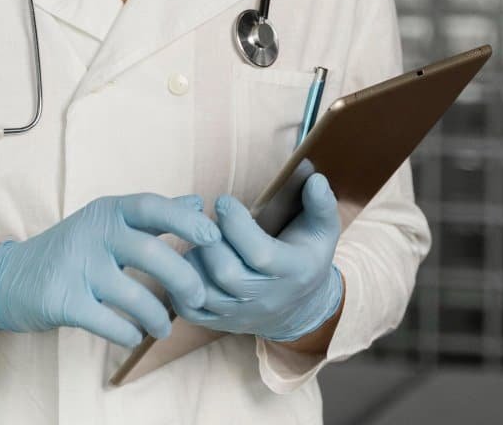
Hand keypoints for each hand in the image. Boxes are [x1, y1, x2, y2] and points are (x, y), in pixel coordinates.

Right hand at [0, 193, 221, 347]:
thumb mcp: (109, 221)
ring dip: (158, 315)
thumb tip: (198, 202)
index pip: (152, 206)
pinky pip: (109, 322)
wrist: (12, 276)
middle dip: (182, 277)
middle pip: (149, 252)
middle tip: (199, 296)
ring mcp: (76, 266)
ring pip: (133, 294)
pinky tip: (134, 335)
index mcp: (108, 211)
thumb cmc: (74, 247)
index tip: (213, 237)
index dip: (185, 220)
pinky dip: (128, 333)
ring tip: (165, 326)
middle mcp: (92, 233)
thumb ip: (154, 215)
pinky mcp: (63, 300)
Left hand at [169, 173, 342, 341]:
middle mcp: (266, 299)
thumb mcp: (322, 229)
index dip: (236, 224)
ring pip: (204, 291)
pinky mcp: (221, 323)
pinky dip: (180, 285)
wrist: (301, 307)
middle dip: (210, 240)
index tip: (223, 200)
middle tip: (206, 220)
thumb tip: (315, 179)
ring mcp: (242, 314)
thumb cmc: (306, 255)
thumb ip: (321, 203)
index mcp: (293, 273)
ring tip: (200, 239)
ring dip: (194, 259)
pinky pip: (190, 310)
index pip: (260, 254)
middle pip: (227, 274)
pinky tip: (190, 260)